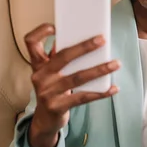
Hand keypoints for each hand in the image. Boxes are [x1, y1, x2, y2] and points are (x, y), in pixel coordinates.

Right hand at [25, 23, 119, 146]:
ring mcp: (47, 92)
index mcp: (37, 64)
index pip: (30, 41)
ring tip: (116, 64)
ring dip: (99, 70)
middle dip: (84, 47)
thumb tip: (82, 40)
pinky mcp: (57, 106)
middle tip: (102, 40)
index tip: (56, 26)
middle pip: (62, 56)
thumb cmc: (53, 90)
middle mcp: (39, 76)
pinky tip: (113, 88)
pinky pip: (83, 97)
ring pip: (77, 77)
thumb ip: (60, 58)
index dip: (41, 31)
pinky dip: (100, 92)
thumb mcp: (51, 73)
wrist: (45, 120)